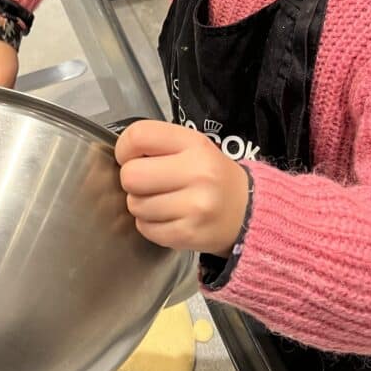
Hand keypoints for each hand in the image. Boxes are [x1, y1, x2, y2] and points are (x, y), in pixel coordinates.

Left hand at [115, 121, 248, 255]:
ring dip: (141, 204)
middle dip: (132, 180)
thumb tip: (122, 156)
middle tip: (147, 182)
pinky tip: (167, 218)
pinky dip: (149, 224)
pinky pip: (144, 228)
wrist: (248, 212)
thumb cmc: (213, 176)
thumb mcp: (194, 147)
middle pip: (131, 176)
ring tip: (163, 201)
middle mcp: (197, 174)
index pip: (138, 136)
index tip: (131, 156)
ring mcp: (194, 207)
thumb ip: (159, 144)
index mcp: (195, 145)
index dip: (125, 148)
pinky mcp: (188, 235)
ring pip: (135, 205)